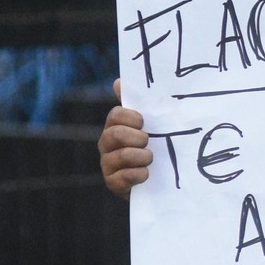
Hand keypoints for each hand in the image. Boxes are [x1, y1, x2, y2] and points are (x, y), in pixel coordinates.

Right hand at [100, 80, 152, 198]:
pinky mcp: (113, 183)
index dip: (129, 117)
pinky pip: (123, 177)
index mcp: (115, 126)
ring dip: (142, 156)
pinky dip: (139, 174)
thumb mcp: (151, 125)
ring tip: (151, 158)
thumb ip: (138, 104)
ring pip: (121, 155)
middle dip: (136, 137)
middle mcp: (106, 144)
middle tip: (148, 142)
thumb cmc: (154, 146)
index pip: (115, 115)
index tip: (143, 122)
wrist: (157, 180)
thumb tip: (119, 81)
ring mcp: (108, 164)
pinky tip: (147, 174)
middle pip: (114, 134)